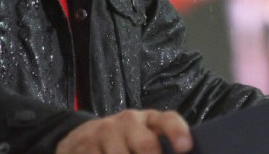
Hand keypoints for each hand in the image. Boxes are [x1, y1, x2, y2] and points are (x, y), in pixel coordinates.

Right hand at [56, 109, 192, 153]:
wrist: (83, 136)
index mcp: (149, 119)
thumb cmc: (125, 140)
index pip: (168, 120)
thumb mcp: (143, 137)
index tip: (185, 148)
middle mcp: (129, 121)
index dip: (178, 133)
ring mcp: (106, 131)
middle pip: (146, 145)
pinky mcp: (86, 145)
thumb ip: (160, 146)